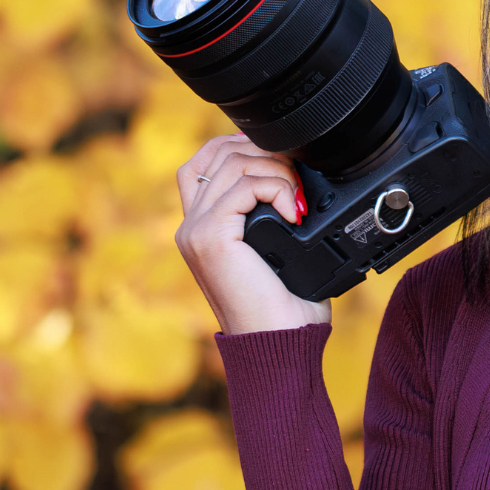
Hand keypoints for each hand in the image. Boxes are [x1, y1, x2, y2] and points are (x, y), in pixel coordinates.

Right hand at [175, 134, 331, 335]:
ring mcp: (195, 230)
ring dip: (277, 171)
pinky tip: (294, 214)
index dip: (239, 145)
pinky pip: (243, 186)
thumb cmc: (285, 306)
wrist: (279, 344)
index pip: (202, 161)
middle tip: (296, 181)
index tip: (279, 157)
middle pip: (217, 153)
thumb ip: (272, 215)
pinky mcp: (209, 237)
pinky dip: (276, 189)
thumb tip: (298, 179)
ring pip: (233, 164)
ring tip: (298, 201)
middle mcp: (190, 226)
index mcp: (201, 227)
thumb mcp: (277, 251)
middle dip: (265, 153)